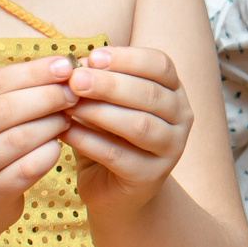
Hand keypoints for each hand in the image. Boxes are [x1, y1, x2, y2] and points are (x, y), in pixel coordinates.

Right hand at [0, 56, 81, 242]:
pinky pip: (26, 170)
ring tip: (68, 117)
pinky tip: (58, 146)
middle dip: (46, 96)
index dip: (32, 72)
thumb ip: (13, 92)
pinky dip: (48, 154)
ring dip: (50, 124)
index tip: (65, 65)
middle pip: (4, 110)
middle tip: (74, 92)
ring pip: (17, 139)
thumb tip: (62, 67)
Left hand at [64, 46, 194, 217]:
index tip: (93, 57)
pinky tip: (65, 132)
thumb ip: (98, 82)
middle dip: (110, 84)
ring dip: (100, 112)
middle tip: (75, 79)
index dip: (128, 58)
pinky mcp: (150, 177)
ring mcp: (171, 150)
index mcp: (174, 91)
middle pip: (150, 94)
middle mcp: (181, 118)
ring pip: (138, 125)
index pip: (160, 65)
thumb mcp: (107, 103)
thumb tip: (76, 63)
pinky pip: (118, 155)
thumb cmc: (109, 135)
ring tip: (69, 105)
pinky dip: (89, 141)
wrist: (115, 190)